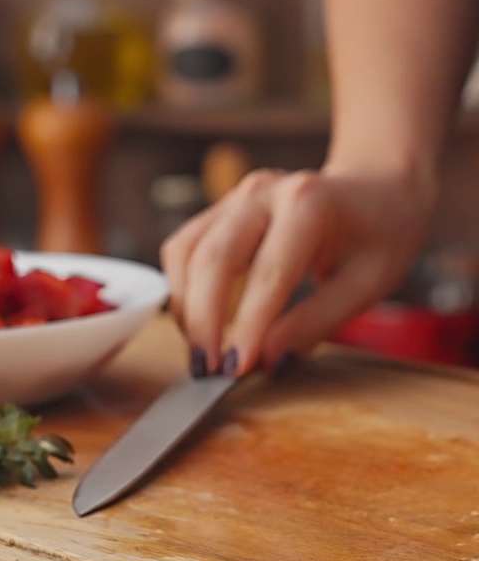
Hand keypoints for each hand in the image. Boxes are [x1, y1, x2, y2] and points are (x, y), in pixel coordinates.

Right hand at [160, 164, 435, 375]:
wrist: (377, 188)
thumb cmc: (380, 235)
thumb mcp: (366, 285)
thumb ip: (315, 323)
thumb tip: (269, 362)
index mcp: (309, 204)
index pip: (269, 273)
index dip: (248, 326)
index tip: (236, 369)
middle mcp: (264, 193)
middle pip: (213, 259)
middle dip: (204, 321)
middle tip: (207, 372)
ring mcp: (237, 198)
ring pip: (187, 252)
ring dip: (186, 308)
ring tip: (202, 352)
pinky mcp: (221, 210)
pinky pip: (184, 248)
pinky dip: (182, 289)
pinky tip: (197, 322)